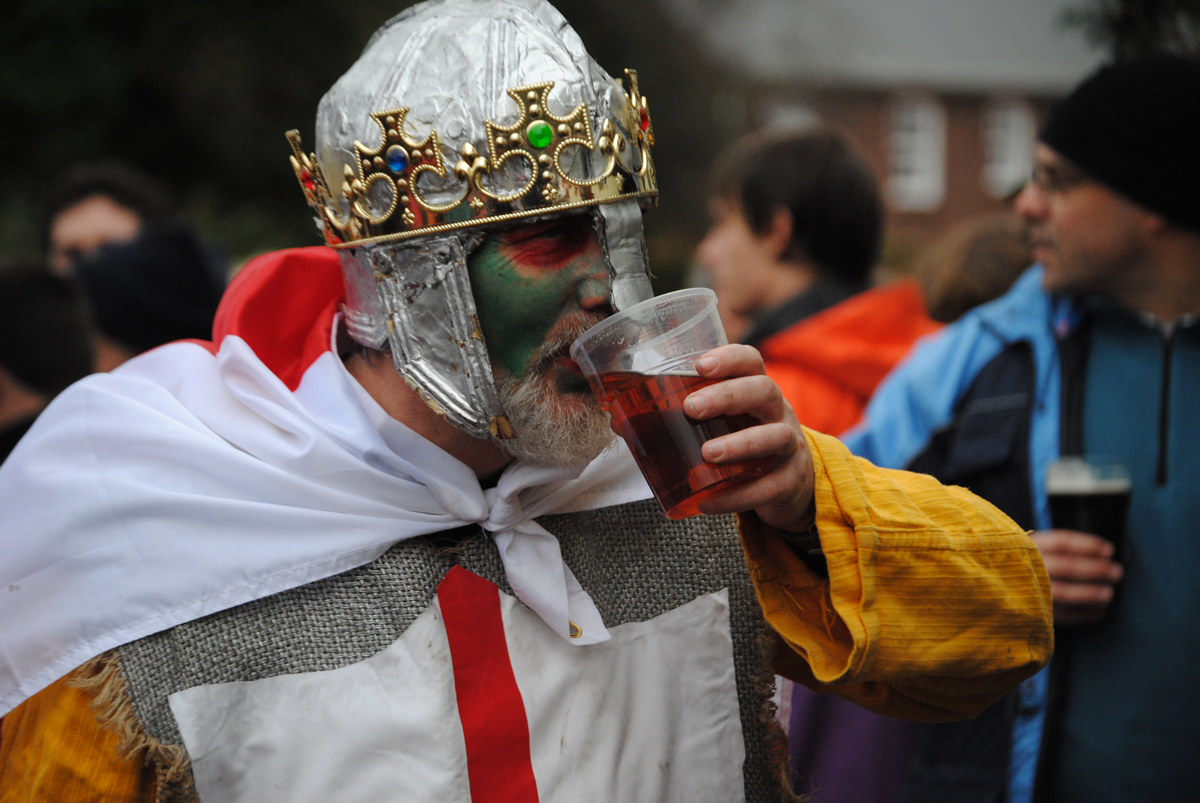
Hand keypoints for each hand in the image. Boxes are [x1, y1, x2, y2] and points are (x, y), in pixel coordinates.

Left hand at [681, 344, 814, 532]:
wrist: (790, 482)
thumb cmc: (743, 441)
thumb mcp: (721, 424)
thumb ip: (676, 420)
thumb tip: (618, 420)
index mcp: (756, 391)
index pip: (750, 362)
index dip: (729, 358)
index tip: (700, 365)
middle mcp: (778, 412)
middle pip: (763, 391)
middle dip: (727, 396)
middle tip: (692, 409)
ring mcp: (789, 446)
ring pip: (775, 437)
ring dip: (740, 443)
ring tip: (708, 454)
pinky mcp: (790, 481)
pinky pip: (769, 487)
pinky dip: (738, 496)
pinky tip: (710, 502)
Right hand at [1031, 529, 1123, 624]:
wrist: (995, 587)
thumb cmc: (1027, 565)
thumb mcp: (1036, 549)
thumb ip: (1067, 551)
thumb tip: (1115, 554)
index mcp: (1027, 546)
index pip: (1061, 542)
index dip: (1088, 545)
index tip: (1109, 550)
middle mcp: (1025, 567)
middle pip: (1066, 566)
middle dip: (1095, 569)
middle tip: (1117, 572)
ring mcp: (1026, 590)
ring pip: (1063, 592)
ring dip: (1090, 593)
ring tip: (1109, 594)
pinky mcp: (1030, 611)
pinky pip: (1061, 614)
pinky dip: (1083, 614)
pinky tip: (1099, 611)